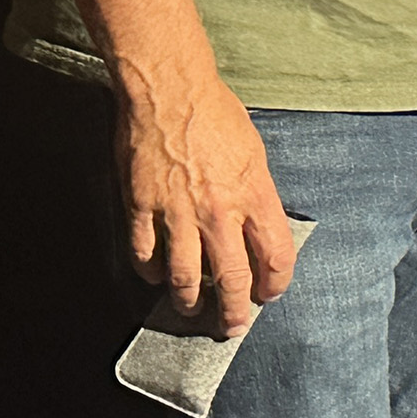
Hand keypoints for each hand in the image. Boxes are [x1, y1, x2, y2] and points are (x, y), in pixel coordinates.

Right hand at [110, 81, 298, 337]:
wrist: (170, 91)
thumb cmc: (217, 115)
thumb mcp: (255, 154)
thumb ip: (257, 196)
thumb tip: (258, 230)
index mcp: (255, 195)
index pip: (274, 256)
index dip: (274, 283)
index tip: (270, 294)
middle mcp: (219, 211)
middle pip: (230, 278)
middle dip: (233, 310)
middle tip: (232, 326)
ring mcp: (177, 213)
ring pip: (184, 277)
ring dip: (190, 300)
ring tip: (193, 309)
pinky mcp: (141, 207)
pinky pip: (145, 254)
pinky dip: (150, 272)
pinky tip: (155, 277)